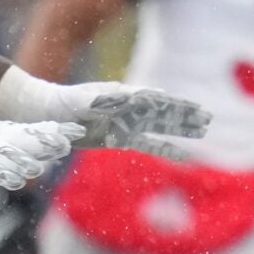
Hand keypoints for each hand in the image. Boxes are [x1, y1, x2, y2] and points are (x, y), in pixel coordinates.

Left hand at [0, 69, 209, 156]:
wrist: (45, 111)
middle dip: (185, 114)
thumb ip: (101, 100)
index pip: (152, 100)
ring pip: (161, 126)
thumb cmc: (61, 103)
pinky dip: (165, 149)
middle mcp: (128, 107)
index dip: (172, 105)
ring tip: (203, 130)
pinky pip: (148, 144)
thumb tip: (125, 97)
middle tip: (208, 117)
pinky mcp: (120, 137)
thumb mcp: (79, 100)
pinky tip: (182, 157)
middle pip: (163, 111)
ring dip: (181, 129)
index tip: (191, 109)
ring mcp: (126, 122)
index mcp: (121, 96)